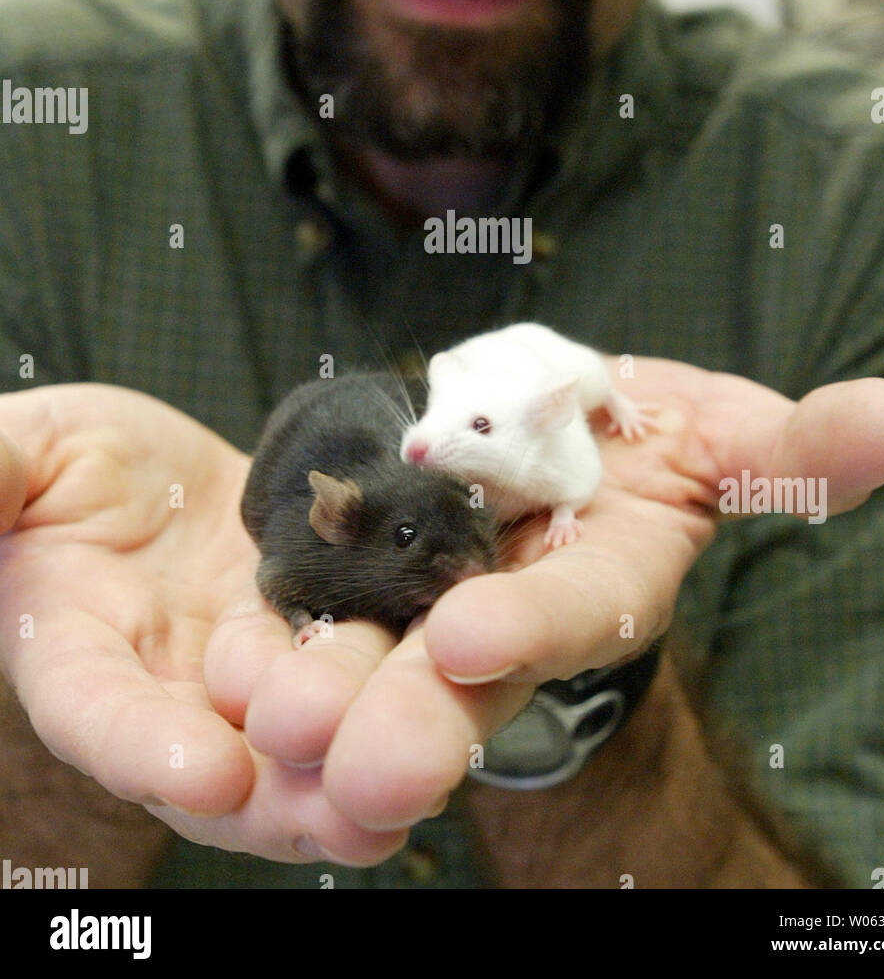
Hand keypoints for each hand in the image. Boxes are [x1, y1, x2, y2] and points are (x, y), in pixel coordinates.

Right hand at [0, 384, 411, 864]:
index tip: (206, 773)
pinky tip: (457, 711)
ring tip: (412, 786)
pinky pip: (356, 666)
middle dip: (283, 793)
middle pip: (217, 760)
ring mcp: (246, 662)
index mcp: (70, 645)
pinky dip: (399, 693)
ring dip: (354, 764)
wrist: (142, 464)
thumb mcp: (22, 454)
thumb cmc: (59, 463)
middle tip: (353, 812)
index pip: (94, 708)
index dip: (142, 746)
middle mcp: (165, 681)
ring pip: (298, 734)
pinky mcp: (315, 625)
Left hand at [203, 360, 883, 851]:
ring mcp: (424, 604)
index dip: (530, 626)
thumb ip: (792, 447)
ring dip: (317, 693)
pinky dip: (266, 643)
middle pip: (456, 674)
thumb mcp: (721, 432)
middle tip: (352, 767)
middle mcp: (508, 613)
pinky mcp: (357, 579)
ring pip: (368, 658)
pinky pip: (304, 613)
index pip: (573, 613)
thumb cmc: (645, 441)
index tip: (469, 640)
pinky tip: (224, 661)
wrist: (544, 440)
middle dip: (410, 717)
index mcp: (600, 584)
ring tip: (265, 715)